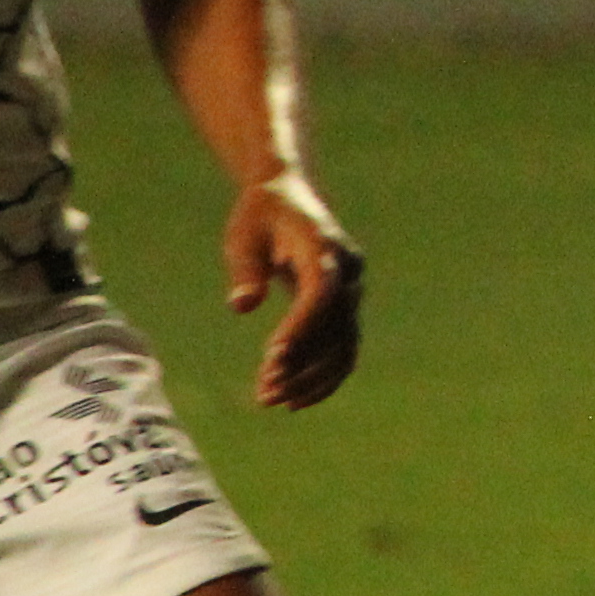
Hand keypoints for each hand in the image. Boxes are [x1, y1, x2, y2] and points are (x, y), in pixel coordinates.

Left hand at [225, 171, 364, 408]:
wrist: (288, 194)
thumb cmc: (260, 216)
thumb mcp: (244, 236)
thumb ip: (246, 270)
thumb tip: (242, 306)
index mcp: (324, 246)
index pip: (321, 293)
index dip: (301, 327)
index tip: (271, 358)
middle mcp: (348, 270)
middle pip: (337, 327)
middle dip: (303, 365)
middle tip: (265, 394)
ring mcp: (352, 290)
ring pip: (345, 345)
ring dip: (312, 378)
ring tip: (272, 401)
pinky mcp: (346, 307)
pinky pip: (343, 347)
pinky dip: (324, 375)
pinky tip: (295, 400)